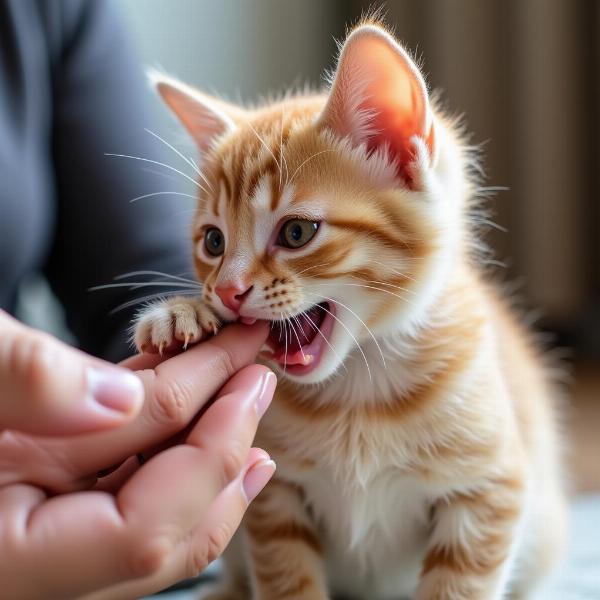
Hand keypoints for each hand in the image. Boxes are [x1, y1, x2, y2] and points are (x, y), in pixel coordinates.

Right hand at [0, 310, 275, 598]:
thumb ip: (21, 384)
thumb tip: (126, 401)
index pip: (140, 534)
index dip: (211, 453)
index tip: (247, 379)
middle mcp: (24, 558)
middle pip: (161, 529)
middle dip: (223, 450)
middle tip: (259, 380)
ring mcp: (33, 522)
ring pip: (148, 505)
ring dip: (206, 447)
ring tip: (247, 397)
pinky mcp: (36, 487)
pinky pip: (118, 474)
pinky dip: (162, 435)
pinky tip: (194, 403)